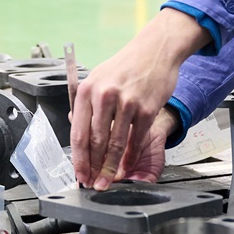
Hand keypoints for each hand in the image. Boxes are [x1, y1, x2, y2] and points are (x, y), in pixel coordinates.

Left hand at [70, 8, 208, 189]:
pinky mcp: (146, 108)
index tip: (80, 174)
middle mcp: (104, 96)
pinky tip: (127, 166)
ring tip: (109, 181)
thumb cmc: (126, 66)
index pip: (79, 133)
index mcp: (87, 90)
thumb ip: (87, 105)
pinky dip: (131, 157)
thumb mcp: (98, 78)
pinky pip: (136, 140)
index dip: (79, 159)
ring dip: (111, 168)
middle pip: (96, 142)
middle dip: (94, 168)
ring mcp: (126, 102)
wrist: (155, 50)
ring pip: (116, 144)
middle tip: (93, 183)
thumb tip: (79, 133)